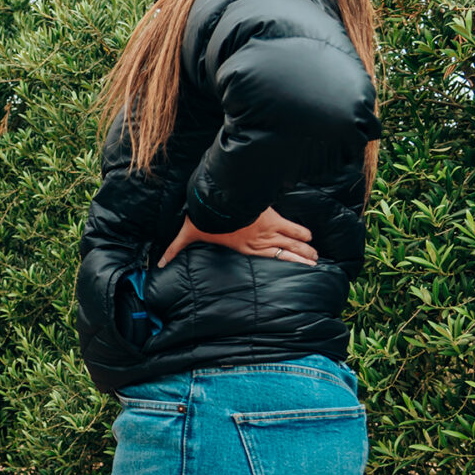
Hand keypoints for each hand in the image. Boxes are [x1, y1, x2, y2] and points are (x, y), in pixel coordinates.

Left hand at [158, 207, 317, 266]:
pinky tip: (310, 236)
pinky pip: (290, 227)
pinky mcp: (271, 217)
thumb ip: (175, 249)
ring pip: (291, 243)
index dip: (281, 266)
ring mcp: (267, 231)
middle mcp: (259, 243)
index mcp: (244, 249)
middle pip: (284, 255)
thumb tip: (159, 264)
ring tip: (316, 256)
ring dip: (304, 249)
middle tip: (313, 265)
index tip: (291, 271)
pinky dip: (300, 231)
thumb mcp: (187, 235)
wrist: (216, 202)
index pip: (266, 261)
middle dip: (299, 260)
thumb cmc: (204, 220)